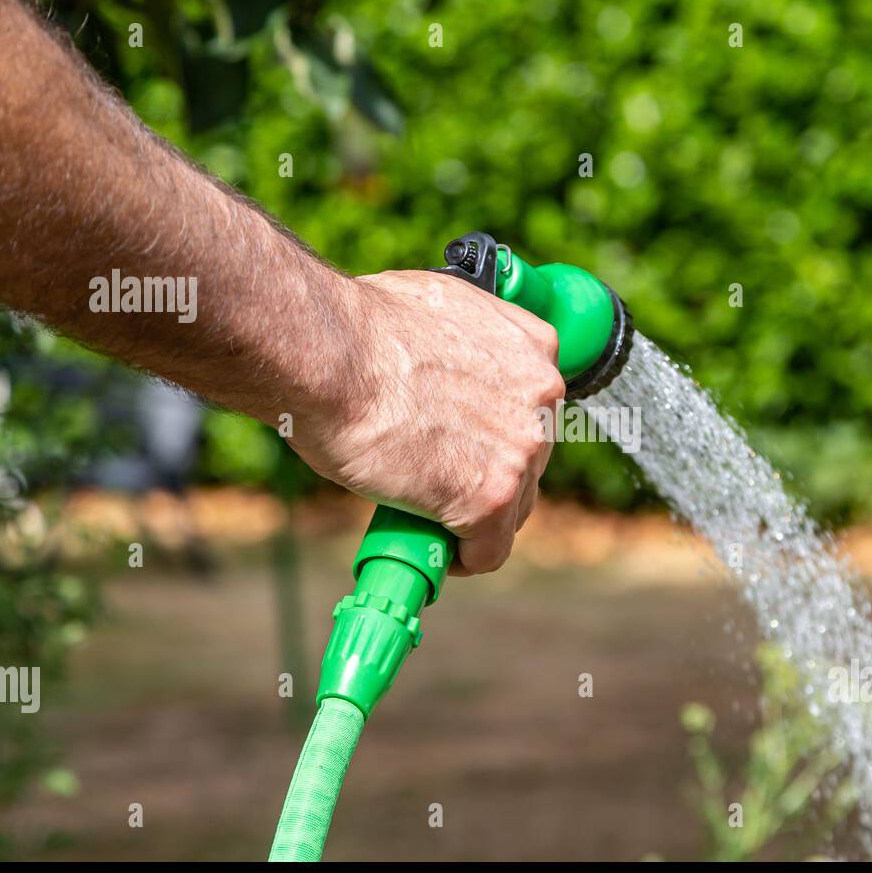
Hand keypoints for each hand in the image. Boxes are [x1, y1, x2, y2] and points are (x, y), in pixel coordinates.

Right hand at [288, 269, 564, 575]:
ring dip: (475, 518)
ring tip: (427, 515)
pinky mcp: (492, 498)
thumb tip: (443, 375)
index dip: (498, 435)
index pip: (533, 410)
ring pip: (513, 509)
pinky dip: (463, 559)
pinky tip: (435, 551)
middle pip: (528, 461)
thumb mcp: (438, 313)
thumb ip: (463, 348)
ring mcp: (521, 450)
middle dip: (488, 475)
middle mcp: (542, 397)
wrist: (329, 354)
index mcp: (533, 347)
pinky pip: (490, 551)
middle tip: (438, 482)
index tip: (468, 447)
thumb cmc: (359, 329)